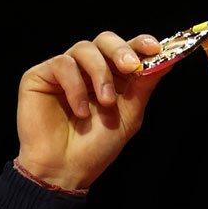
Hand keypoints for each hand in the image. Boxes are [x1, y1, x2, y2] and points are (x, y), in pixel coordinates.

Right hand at [16, 31, 163, 189]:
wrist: (66, 168)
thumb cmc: (96, 146)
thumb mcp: (129, 115)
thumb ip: (144, 86)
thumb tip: (166, 61)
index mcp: (112, 77)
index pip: (126, 50)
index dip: (140, 43)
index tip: (154, 47)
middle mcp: (88, 70)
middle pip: (104, 40)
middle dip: (120, 50)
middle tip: (130, 66)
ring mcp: (64, 71)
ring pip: (84, 48)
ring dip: (100, 74)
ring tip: (105, 103)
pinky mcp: (41, 75)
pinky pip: (62, 64)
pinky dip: (75, 87)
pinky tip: (80, 111)